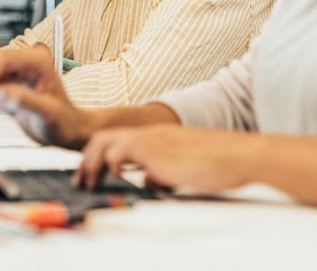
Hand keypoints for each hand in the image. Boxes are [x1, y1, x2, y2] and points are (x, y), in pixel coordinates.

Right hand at [0, 47, 92, 148]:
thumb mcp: (47, 113)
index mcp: (37, 62)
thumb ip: (24, 100)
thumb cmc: (63, 122)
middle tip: (3, 109)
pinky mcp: (9, 84)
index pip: (3, 58)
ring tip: (13, 111)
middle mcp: (25, 63)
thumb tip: (0, 91)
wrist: (67, 131)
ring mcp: (16, 73)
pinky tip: (11, 111)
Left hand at [74, 125, 259, 191]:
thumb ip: (162, 173)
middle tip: (80, 180)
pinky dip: (110, 162)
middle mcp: (149, 134)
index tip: (89, 174)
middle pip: (103, 137)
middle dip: (87, 160)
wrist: (236, 155)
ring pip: (106, 142)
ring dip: (91, 163)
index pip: (117, 140)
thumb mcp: (182, 170)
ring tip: (87, 181)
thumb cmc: (217, 164)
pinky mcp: (155, 149)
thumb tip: (148, 181)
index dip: (98, 157)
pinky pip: (120, 151)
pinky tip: (112, 175)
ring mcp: (151, 139)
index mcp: (155, 137)